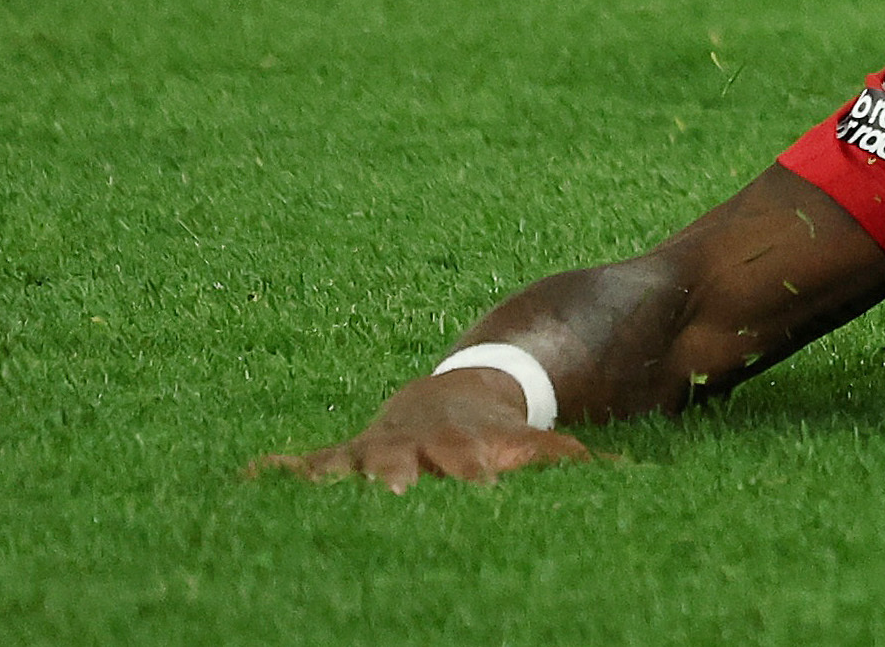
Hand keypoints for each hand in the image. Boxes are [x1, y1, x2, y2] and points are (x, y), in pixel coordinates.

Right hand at [250, 370, 605, 489]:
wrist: (455, 394)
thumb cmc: (496, 432)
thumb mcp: (532, 443)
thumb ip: (570, 461)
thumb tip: (634, 477)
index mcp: (470, 446)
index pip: (475, 456)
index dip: (476, 468)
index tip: (476, 483)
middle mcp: (423, 447)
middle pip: (411, 460)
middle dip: (400, 473)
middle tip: (393, 490)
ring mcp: (383, 448)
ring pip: (359, 459)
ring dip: (341, 472)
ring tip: (315, 485)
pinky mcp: (350, 454)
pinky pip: (311, 462)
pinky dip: (282, 468)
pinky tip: (249, 477)